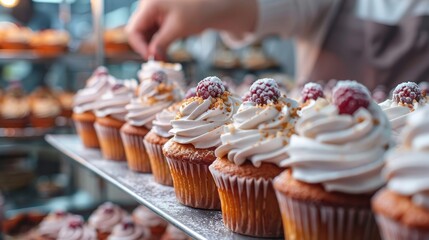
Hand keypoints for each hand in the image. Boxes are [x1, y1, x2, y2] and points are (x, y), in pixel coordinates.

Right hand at [126, 0, 256, 59]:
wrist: (214, 4)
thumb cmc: (197, 12)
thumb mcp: (177, 29)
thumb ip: (161, 43)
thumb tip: (151, 56)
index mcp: (149, 5)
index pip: (134, 30)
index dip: (140, 47)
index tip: (151, 59)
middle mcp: (148, 5)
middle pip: (138, 30)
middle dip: (147, 46)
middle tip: (158, 60)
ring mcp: (154, 9)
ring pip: (146, 31)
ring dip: (153, 45)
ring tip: (163, 56)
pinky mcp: (161, 14)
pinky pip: (154, 29)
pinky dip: (159, 40)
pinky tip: (165, 49)